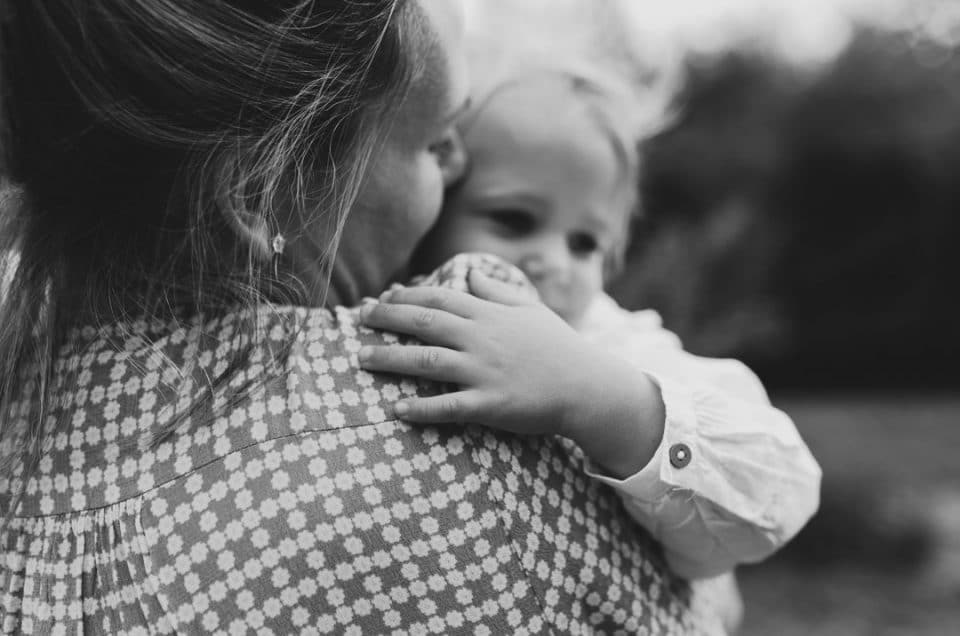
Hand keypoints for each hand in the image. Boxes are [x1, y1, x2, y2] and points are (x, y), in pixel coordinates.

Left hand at [357, 270, 664, 476]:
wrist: (586, 385)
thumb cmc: (558, 346)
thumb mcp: (530, 308)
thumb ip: (497, 292)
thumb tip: (471, 276)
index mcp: (488, 315)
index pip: (438, 299)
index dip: (405, 297)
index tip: (382, 299)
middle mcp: (480, 339)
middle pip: (423, 324)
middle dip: (386, 320)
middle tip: (360, 320)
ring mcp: (483, 371)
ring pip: (425, 362)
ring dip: (390, 359)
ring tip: (363, 359)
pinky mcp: (489, 404)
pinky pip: (447, 406)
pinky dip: (420, 408)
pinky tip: (396, 409)